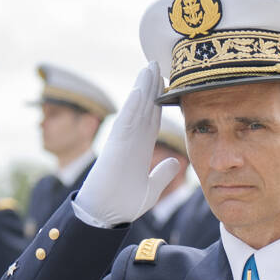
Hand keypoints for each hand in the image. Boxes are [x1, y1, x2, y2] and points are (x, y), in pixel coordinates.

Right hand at [72, 63, 180, 226]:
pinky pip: (126, 121)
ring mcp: (123, 141)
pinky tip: (140, 88)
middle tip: (158, 63)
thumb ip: (162, 175)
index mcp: (140, 149)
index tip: (166, 84)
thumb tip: (175, 162)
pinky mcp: (116, 146)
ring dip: (143, 87)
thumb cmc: (122, 204)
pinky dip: (133, 104)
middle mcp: (132, 141)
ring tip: (150, 66)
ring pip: (135, 109)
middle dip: (151, 86)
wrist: (104, 216)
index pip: (152, 119)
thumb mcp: (150, 189)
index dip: (159, 101)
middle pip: (144, 107)